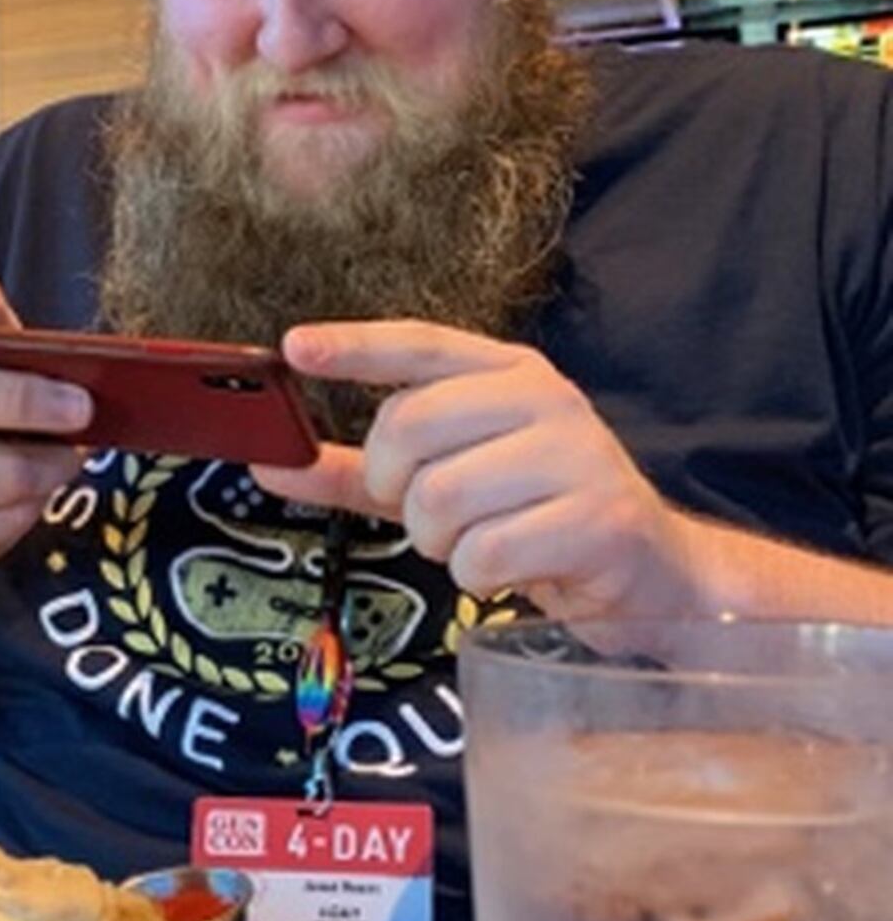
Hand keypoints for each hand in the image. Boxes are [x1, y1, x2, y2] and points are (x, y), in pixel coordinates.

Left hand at [252, 320, 701, 622]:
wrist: (651, 575)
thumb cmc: (536, 519)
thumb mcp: (444, 482)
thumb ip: (357, 471)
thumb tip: (269, 460)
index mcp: (509, 373)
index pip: (421, 343)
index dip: (355, 345)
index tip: (295, 349)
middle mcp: (545, 398)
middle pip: (408, 431)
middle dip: (397, 491)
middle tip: (431, 515)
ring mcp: (576, 455)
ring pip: (438, 499)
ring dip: (439, 543)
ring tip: (479, 543)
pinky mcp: (597, 519)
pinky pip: (483, 554)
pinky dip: (477, 577)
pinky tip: (510, 570)